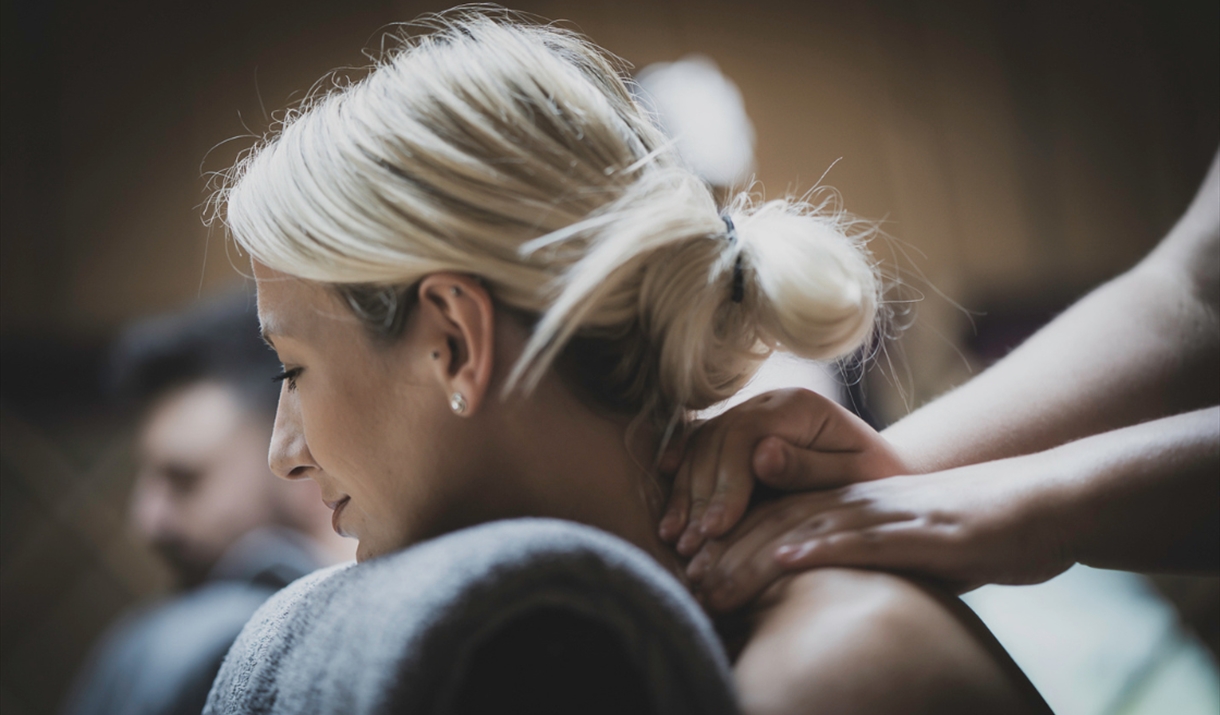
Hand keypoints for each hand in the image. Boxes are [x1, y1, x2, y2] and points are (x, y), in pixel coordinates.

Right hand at [658, 388, 905, 556]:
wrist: (877, 476)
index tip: (717, 527)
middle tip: (691, 543)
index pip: (745, 435)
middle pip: (715, 442)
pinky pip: (697, 452)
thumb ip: (808, 467)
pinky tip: (670, 506)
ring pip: (700, 448)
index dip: (726, 482)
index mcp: (797, 405)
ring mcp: (746, 417)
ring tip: (676, 538)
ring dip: (685, 494)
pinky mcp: (734, 439)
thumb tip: (761, 455)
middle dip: (701, 495)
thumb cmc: (874, 481)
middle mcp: (765, 404)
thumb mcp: (855, 476)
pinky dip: (681, 478)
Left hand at [687, 455, 1075, 612]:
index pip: (778, 517)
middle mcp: (862, 501)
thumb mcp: (907, 544)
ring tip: (711, 576)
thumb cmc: (974, 532)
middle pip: (779, 520)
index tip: (691, 570)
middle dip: (727, 550)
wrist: (1044, 507)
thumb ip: (862, 553)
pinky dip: (820, 549)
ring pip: (808, 527)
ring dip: (754, 552)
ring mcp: (892, 513)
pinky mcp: (925, 532)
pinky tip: (783, 561)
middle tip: (686, 580)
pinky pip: (864, 538)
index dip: (731, 540)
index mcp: (853, 503)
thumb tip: (818, 581)